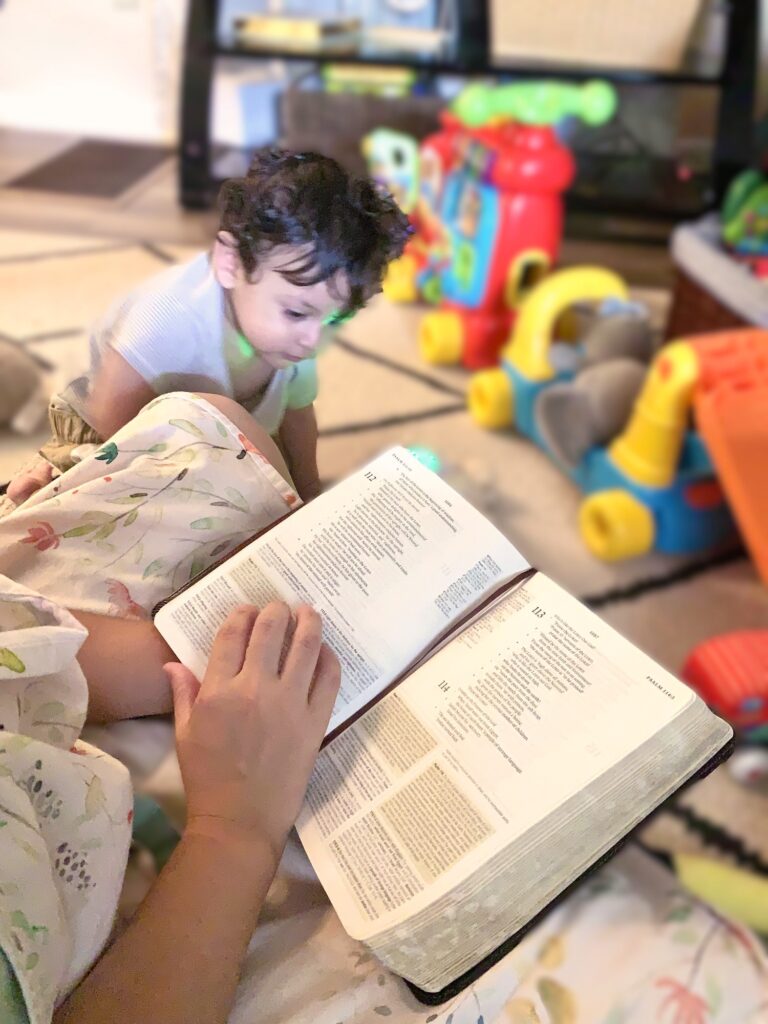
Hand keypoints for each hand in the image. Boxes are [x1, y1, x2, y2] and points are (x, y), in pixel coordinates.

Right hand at [165, 602, 339, 864]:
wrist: (240, 820)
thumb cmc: (207, 778)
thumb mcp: (183, 734)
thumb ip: (182, 694)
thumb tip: (173, 664)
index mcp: (218, 691)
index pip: (232, 635)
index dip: (241, 615)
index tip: (247, 609)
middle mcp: (255, 689)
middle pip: (270, 631)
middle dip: (276, 611)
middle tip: (280, 607)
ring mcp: (289, 704)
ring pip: (305, 646)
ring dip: (308, 621)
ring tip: (309, 612)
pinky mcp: (315, 721)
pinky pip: (328, 679)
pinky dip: (328, 658)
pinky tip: (325, 651)